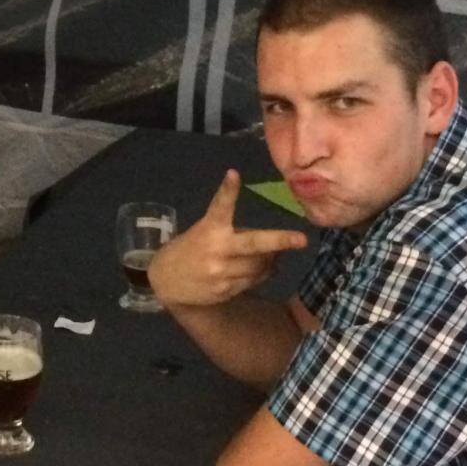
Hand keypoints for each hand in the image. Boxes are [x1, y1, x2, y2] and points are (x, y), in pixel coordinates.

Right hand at [147, 170, 306, 308]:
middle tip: (301, 240)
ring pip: (259, 266)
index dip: (228, 190)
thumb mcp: (201, 233)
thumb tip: (268, 245)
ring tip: (275, 254)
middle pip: (253, 244)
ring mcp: (222, 273)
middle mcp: (217, 250)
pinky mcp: (225, 290)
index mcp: (209, 230)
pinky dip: (263, 273)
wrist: (165, 282)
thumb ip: (229, 233)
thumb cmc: (188, 250)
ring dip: (272, 259)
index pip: (220, 207)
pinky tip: (264, 268)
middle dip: (279, 241)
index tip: (233, 174)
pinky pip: (253, 281)